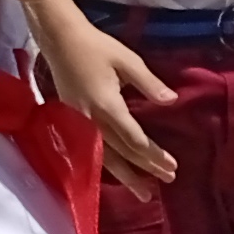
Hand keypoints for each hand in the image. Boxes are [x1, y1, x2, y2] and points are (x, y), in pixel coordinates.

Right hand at [44, 13, 176, 183]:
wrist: (60, 41)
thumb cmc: (97, 47)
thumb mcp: (128, 60)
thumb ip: (149, 83)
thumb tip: (171, 101)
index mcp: (107, 105)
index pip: (134, 139)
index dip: (153, 155)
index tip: (172, 166)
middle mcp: (92, 120)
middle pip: (122, 152)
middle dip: (145, 168)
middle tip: (168, 181)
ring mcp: (79, 123)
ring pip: (104, 157)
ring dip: (126, 176)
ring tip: (143, 193)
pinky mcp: (72, 122)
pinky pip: (92, 150)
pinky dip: (107, 165)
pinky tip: (117, 174)